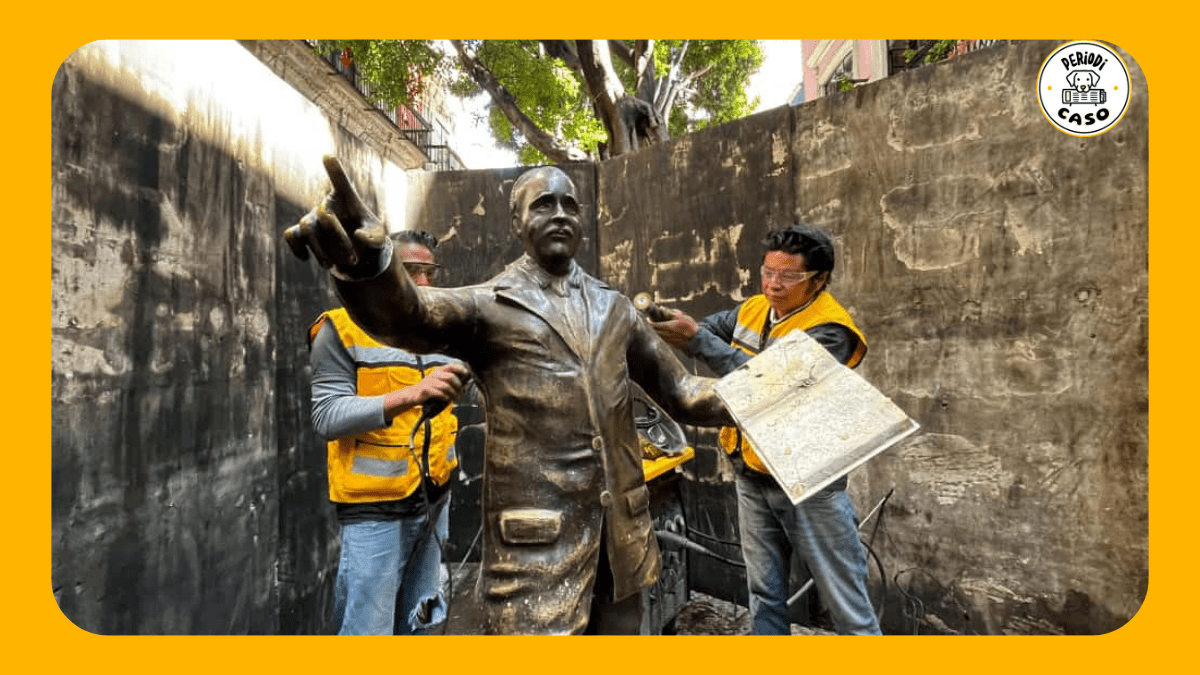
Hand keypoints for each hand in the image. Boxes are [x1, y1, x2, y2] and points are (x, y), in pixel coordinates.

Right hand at [283, 155, 388, 277]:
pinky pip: (291, 235)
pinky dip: (296, 248)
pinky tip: (306, 258)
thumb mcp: (380, 241)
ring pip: (308, 229)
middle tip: (352, 259)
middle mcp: (327, 205)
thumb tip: (358, 236)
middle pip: (324, 215)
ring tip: (331, 266)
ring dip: (320, 250)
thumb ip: (375, 239)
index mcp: (348, 200)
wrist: (358, 258)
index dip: (334, 171)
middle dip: (337, 238)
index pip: (341, 183)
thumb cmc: (370, 241)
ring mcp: (312, 218)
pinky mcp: (303, 234)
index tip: (328, 156)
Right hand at [411, 363, 470, 407]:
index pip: (451, 366)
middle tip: (459, 392)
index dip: (460, 369)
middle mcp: (433, 375)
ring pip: (446, 386)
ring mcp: (429, 382)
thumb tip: (464, 381)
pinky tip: (446, 399)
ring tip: (453, 398)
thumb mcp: (439, 382)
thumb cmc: (430, 390)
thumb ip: (449, 380)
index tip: (467, 374)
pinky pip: (439, 393)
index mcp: (438, 371)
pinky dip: (445, 397)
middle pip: (451, 377)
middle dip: (457, 386)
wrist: (413, 395)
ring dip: (452, 394)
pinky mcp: (425, 390)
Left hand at [651, 309, 699, 349]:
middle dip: (653, 326)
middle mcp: (665, 334)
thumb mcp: (680, 316)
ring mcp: (668, 340)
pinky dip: (662, 335)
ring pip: (658, 335)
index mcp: (667, 327)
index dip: (649, 322)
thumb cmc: (689, 326)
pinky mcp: (671, 344)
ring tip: (660, 326)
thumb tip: (661, 308)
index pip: (653, 325)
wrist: (696, 340)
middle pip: (655, 331)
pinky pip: (663, 339)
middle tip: (653, 321)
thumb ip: (670, 313)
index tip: (648, 319)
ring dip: (657, 331)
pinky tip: (666, 332)